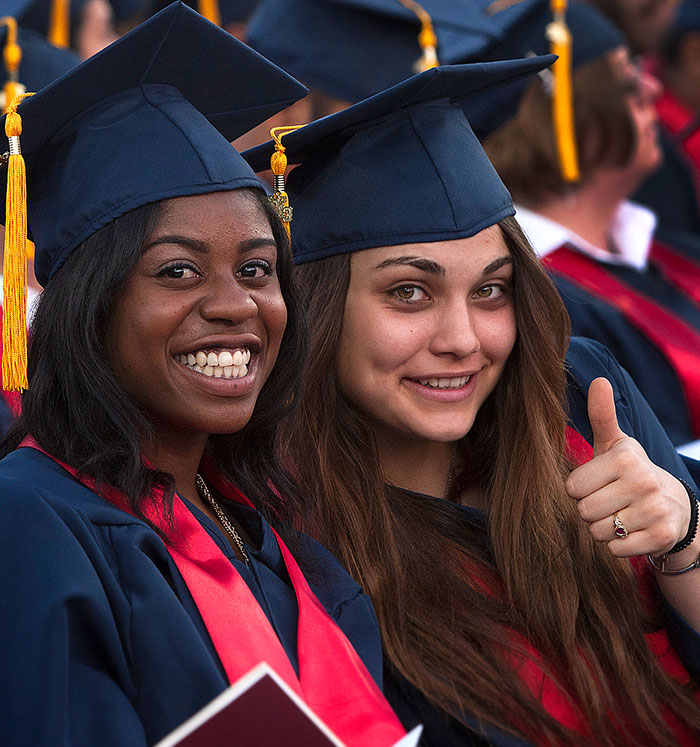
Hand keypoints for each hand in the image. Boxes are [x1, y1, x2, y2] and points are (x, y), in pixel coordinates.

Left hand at [566, 377, 690, 556]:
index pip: (572, 487)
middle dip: (590, 510)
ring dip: (604, 530)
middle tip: (610, 502)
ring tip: (620, 515)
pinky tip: (632, 531)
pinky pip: (616, 550)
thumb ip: (602, 415)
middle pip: (584, 511)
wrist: (675, 506)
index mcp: (625, 458)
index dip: (580, 489)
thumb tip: (598, 380)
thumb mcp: (615, 444)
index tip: (598, 484)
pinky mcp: (662, 536)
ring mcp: (656, 510)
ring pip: (598, 532)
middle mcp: (643, 481)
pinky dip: (619, 546)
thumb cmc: (631, 473)